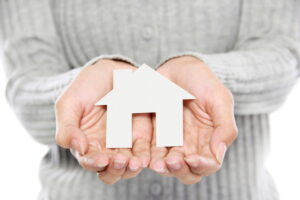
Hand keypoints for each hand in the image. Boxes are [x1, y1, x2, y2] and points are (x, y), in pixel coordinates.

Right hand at [55, 59, 151, 183]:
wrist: (110, 70)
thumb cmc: (86, 87)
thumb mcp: (69, 104)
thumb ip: (68, 128)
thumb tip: (79, 148)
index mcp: (88, 144)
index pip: (90, 162)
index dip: (94, 164)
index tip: (100, 159)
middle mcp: (108, 148)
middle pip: (112, 170)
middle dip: (116, 169)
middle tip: (120, 161)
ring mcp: (127, 142)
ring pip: (131, 165)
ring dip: (133, 167)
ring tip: (136, 162)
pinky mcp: (144, 134)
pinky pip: (147, 149)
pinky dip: (147, 155)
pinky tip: (147, 155)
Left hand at [150, 56, 237, 183]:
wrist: (178, 68)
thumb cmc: (202, 82)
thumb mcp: (219, 99)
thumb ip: (224, 126)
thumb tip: (219, 153)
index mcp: (209, 140)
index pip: (209, 163)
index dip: (202, 166)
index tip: (193, 159)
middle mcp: (190, 145)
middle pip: (187, 170)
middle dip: (180, 169)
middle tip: (173, 161)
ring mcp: (171, 142)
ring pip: (167, 165)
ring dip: (162, 167)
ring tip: (156, 162)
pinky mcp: (153, 135)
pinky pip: (149, 151)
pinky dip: (146, 156)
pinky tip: (143, 155)